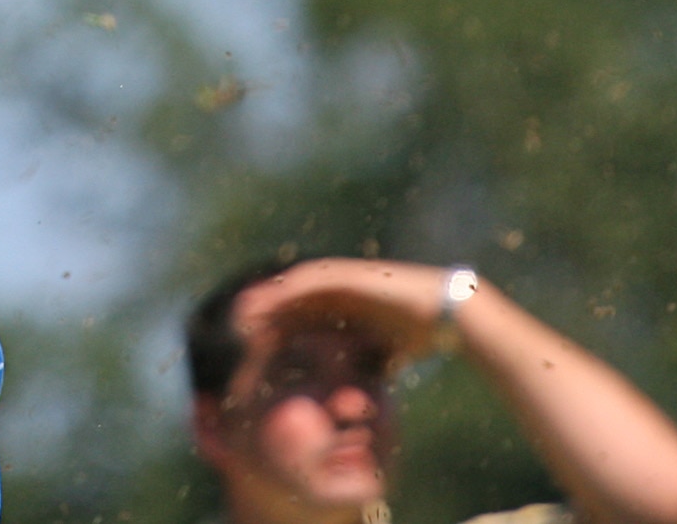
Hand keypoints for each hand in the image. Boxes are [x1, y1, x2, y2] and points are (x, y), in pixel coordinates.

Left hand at [232, 259, 452, 374]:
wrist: (442, 312)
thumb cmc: (415, 336)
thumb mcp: (377, 357)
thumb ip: (360, 368)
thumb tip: (351, 401)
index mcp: (339, 310)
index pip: (297, 321)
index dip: (274, 334)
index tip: (251, 351)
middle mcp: (334, 293)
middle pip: (288, 303)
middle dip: (262, 317)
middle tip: (234, 332)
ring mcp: (338, 280)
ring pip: (291, 289)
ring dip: (266, 299)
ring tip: (240, 314)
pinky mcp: (344, 274)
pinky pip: (308, 280)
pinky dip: (286, 288)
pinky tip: (269, 299)